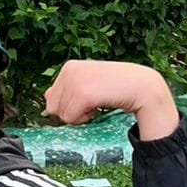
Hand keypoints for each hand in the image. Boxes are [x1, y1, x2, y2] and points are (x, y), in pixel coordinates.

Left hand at [43, 60, 177, 139]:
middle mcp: (68, 71)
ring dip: (80, 115)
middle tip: (92, 101)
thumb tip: (46, 96)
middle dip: (72, 111)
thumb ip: (67, 89)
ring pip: (62, 115)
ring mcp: (75, 81)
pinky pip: (72, 119)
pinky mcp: (83, 94)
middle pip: (53, 108)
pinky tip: (99, 105)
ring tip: (97, 101)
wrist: (140, 86)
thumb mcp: (88, 82)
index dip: (69, 105)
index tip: (89, 97)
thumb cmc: (116, 85)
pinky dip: (85, 118)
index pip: (51, 100)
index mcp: (68, 67)